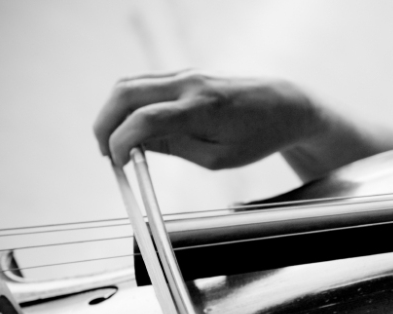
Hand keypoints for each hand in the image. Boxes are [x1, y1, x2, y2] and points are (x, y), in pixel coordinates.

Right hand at [93, 70, 323, 169]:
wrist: (287, 106)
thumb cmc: (260, 136)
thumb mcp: (220, 158)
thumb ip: (176, 149)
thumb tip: (136, 146)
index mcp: (202, 109)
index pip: (145, 119)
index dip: (120, 141)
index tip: (115, 162)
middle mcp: (191, 84)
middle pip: (125, 92)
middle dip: (105, 123)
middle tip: (105, 152)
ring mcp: (188, 74)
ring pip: (132, 84)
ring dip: (115, 111)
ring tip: (118, 142)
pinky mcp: (188, 73)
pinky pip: (148, 84)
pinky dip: (132, 104)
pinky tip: (136, 128)